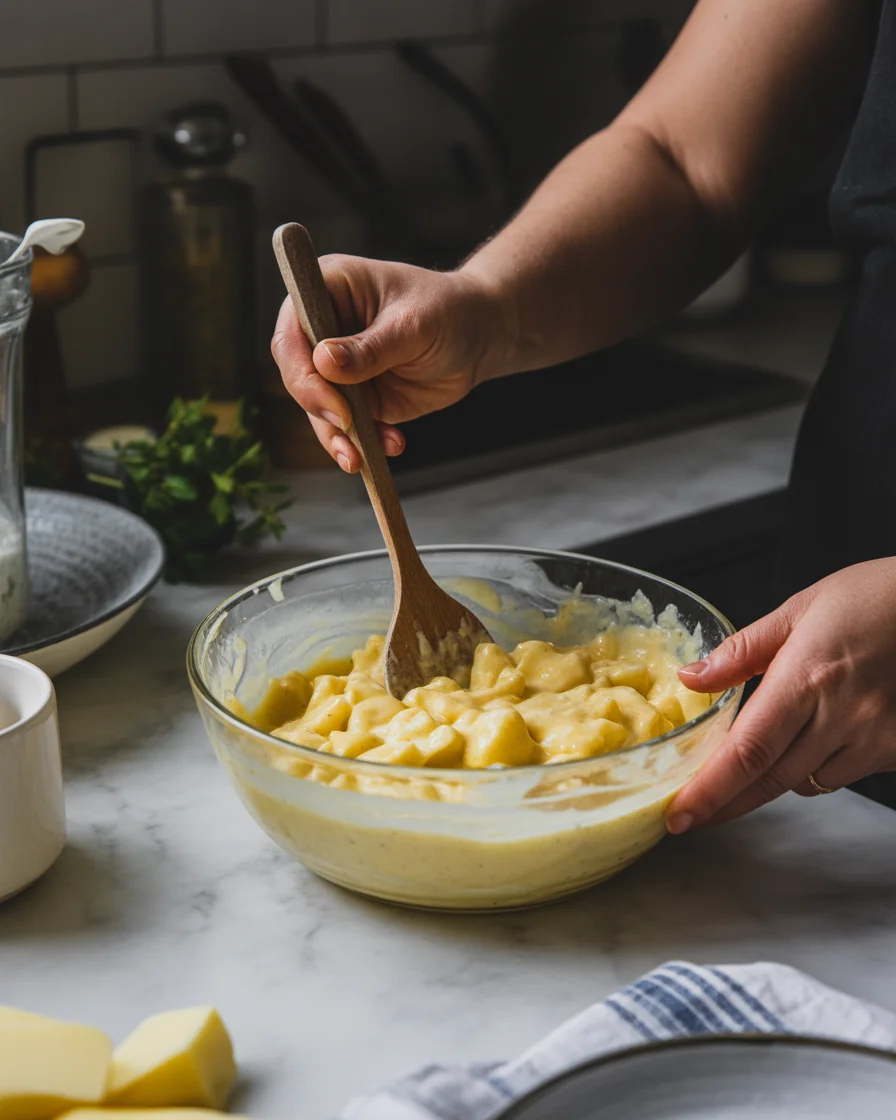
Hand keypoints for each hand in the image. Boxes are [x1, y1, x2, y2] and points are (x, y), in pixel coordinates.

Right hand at [270, 255, 510, 472]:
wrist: (479, 336)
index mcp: (327, 290)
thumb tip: (324, 362)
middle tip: (349, 428)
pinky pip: (347, 428)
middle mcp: (323, 329)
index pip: (291, 333)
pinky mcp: (356, 397)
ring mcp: (338, 368)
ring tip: (360, 457)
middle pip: (296, 375)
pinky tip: (392, 443)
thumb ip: (370, 348)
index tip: (332, 402)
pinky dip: (365, 443)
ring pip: (317, 409)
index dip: (301, 370)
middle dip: (319, 409)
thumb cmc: (448, 310)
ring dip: (338, 437)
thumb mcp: (413, 325)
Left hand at [666, 558, 895, 831]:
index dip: (710, 790)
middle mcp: (842, 715)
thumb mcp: (799, 609)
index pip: (748, 750)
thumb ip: (742, 651)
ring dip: (774, 777)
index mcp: (807, 676)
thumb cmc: (875, 598)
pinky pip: (842, 775)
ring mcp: (875, 738)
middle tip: (690, 814)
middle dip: (725, 803)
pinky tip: (822, 731)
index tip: (680, 814)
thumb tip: (690, 679)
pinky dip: (818, 763)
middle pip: (770, 779)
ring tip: (765, 747)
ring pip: (806, 783)